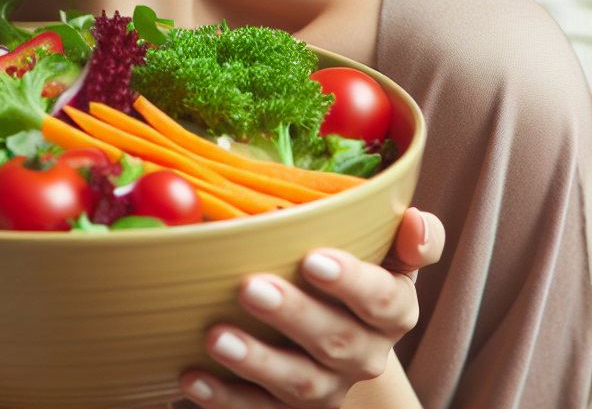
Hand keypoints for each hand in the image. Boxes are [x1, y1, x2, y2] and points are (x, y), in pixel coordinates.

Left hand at [179, 207, 443, 407]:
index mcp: (392, 309)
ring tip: (215, 337)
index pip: (382, 299)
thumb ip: (409, 238)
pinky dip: (226, 398)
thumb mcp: (387, 250)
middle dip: (292, 315)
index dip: (351, 282)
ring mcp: (328, 388)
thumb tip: (418, 220)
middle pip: (335, 341)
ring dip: (256, 361)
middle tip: (249, 286)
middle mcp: (365, 354)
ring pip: (299, 383)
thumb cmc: (357, 270)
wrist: (342, 332)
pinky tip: (192, 378)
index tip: (313, 259)